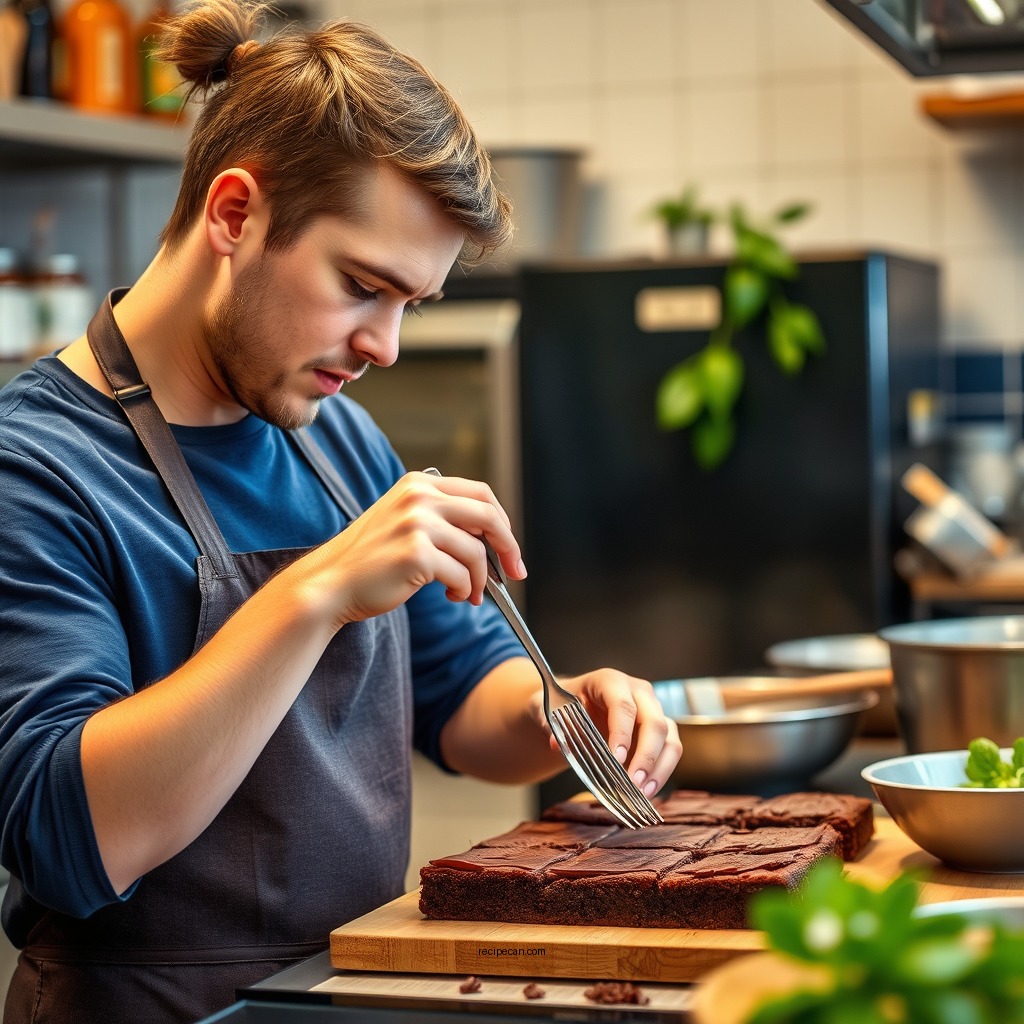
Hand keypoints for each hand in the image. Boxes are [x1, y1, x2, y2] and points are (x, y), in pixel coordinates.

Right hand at [302, 471, 524, 627]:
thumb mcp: (405, 522)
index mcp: (419, 483)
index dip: (502, 522)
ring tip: (468, 594)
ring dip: (480, 579)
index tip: (509, 547)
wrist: (331, 583)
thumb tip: (494, 540)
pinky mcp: (416, 554)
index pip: (480, 494)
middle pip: (488, 516)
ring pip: (476, 552)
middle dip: (508, 548)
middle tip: (514, 573)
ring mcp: (417, 524)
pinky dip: (464, 590)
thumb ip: (443, 519)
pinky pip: (462, 575)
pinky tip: (452, 595)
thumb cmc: (371, 560)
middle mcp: (419, 497)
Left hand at [529, 669, 681, 798]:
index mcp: (610, 681)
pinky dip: (662, 771)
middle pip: (653, 721)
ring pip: (669, 737)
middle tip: (633, 783)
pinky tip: (647, 792)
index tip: (616, 759)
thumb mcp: (547, 707)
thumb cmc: (561, 704)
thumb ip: (549, 722)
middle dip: (646, 755)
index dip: (622, 732)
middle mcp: (638, 692)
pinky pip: (671, 750)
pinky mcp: (660, 731)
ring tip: (643, 794)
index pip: (622, 705)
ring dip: (660, 767)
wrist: (572, 706)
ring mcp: (652, 710)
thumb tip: (556, 743)